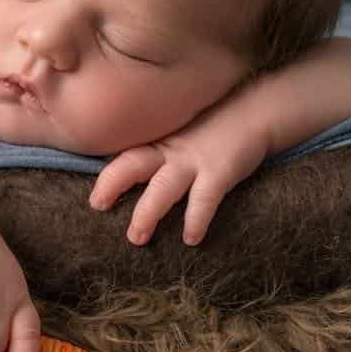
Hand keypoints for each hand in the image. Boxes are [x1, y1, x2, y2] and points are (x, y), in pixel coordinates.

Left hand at [88, 121, 267, 246]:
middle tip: (97, 206)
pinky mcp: (219, 171)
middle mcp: (171, 149)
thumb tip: (141, 179)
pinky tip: (191, 239)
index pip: (125, 156)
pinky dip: (196, 221)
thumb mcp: (183, 135)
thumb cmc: (218, 128)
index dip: (105, 175)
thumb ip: (163, 153)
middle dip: (111, 184)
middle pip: (132, 163)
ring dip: (147, 213)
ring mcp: (195, 160)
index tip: (93, 199)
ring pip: (162, 187)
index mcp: (159, 142)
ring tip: (136, 238)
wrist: (257, 112)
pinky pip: (203, 200)